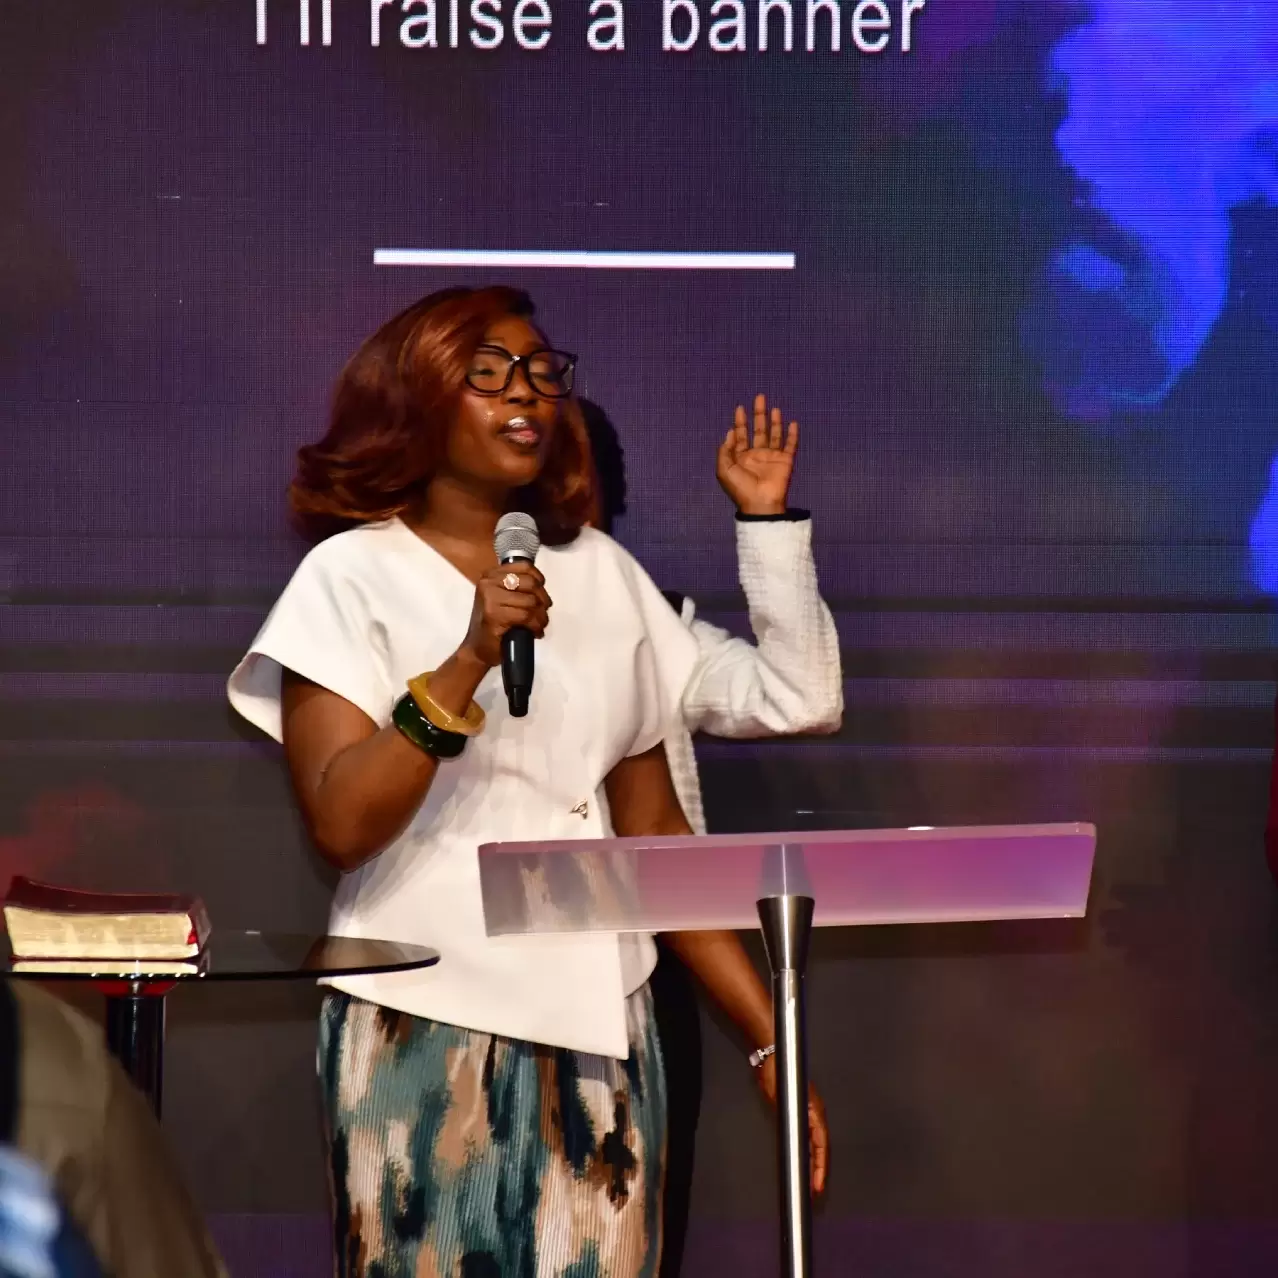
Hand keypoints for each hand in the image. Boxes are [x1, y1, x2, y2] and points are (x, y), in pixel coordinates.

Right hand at [459, 563, 551, 668]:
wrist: (477, 649)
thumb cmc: (492, 624)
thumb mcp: (502, 598)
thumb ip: (516, 586)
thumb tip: (540, 584)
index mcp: (491, 575)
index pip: (525, 567)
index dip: (539, 580)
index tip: (541, 594)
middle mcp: (488, 583)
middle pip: (531, 583)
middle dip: (543, 600)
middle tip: (543, 612)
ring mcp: (490, 598)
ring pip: (530, 601)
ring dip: (541, 616)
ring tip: (539, 624)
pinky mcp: (494, 615)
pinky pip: (526, 616)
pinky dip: (536, 625)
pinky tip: (535, 632)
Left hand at [716, 392, 798, 516]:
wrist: (760, 503)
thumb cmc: (741, 488)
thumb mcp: (724, 470)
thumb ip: (724, 451)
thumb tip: (729, 433)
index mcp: (741, 457)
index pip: (740, 435)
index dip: (740, 422)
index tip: (740, 408)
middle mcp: (757, 454)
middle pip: (758, 429)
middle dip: (758, 414)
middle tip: (759, 397)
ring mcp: (772, 457)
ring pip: (774, 434)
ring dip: (774, 421)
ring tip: (774, 408)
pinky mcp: (785, 460)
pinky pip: (790, 445)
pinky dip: (792, 435)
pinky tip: (792, 423)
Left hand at [755, 1056, 829, 1194]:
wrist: (773, 1056)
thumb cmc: (777, 1074)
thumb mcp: (781, 1097)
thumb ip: (790, 1116)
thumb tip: (799, 1141)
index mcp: (814, 1112)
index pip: (821, 1145)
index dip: (820, 1166)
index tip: (818, 1185)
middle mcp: (815, 1115)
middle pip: (820, 1148)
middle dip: (819, 1171)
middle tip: (815, 1193)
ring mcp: (809, 1114)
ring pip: (815, 1145)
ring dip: (813, 1164)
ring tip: (810, 1185)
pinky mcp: (800, 1114)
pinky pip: (807, 1138)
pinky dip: (807, 1153)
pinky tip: (802, 1164)